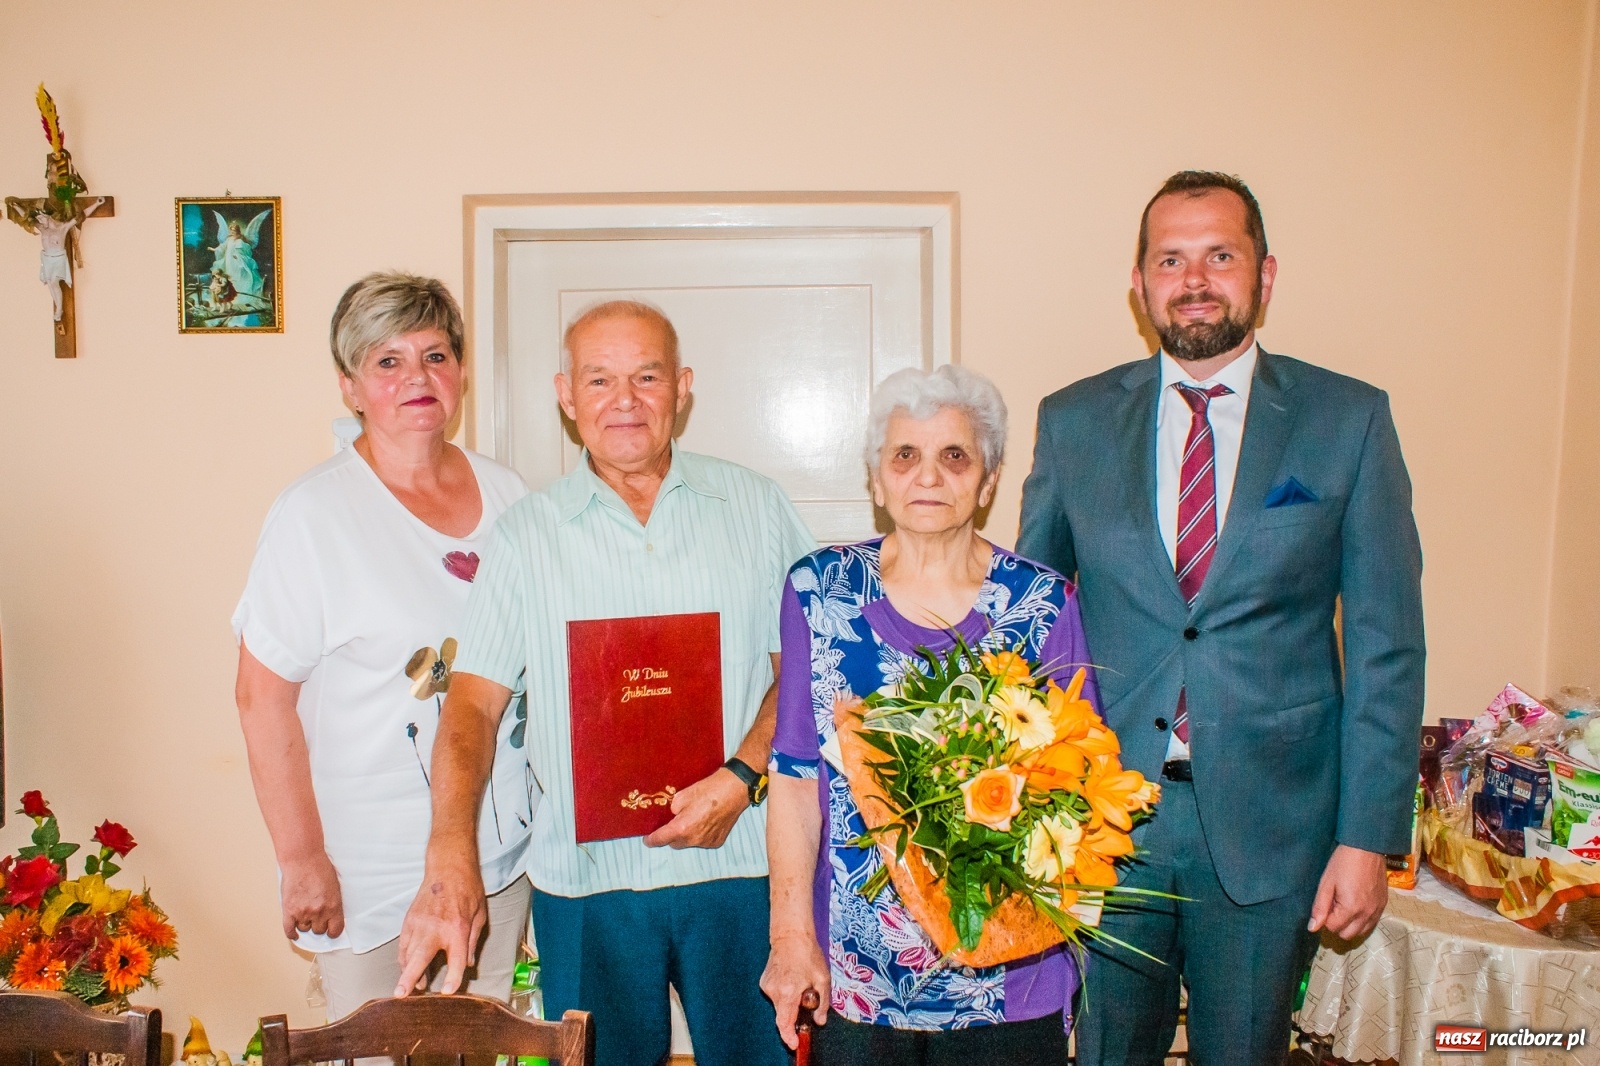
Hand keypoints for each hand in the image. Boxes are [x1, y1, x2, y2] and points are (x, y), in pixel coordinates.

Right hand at [279, 853, 344, 940]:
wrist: (303, 860)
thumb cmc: (320, 868)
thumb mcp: (335, 886)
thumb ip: (334, 903)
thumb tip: (332, 915)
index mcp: (333, 906)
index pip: (335, 930)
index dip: (333, 931)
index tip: (331, 930)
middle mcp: (319, 912)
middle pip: (319, 930)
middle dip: (318, 924)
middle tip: (316, 916)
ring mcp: (303, 912)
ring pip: (305, 928)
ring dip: (305, 923)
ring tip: (305, 913)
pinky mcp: (289, 910)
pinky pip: (289, 929)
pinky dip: (291, 933)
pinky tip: (294, 933)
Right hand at [393, 853, 485, 995]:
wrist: (449, 868)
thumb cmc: (468, 890)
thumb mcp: (480, 916)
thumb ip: (472, 942)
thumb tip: (468, 964)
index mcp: (458, 929)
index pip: (456, 960)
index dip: (453, 978)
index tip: (447, 992)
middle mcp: (436, 929)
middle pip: (419, 959)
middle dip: (409, 979)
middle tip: (401, 995)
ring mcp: (420, 924)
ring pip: (407, 954)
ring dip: (407, 972)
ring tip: (407, 988)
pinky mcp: (410, 919)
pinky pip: (403, 944)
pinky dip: (403, 957)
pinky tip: (406, 966)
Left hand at [643, 767, 748, 848]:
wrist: (734, 789)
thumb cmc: (708, 789)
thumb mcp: (683, 795)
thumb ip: (673, 809)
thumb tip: (672, 815)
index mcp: (682, 828)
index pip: (661, 839)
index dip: (651, 840)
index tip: (647, 840)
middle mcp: (693, 839)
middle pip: (675, 843)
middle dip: (670, 836)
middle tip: (672, 823)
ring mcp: (706, 842)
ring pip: (689, 843)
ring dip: (687, 835)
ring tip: (693, 819)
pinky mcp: (717, 841)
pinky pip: (702, 841)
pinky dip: (700, 835)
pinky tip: (706, 822)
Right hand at [760, 934, 829, 1049]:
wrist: (790, 935)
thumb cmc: (808, 954)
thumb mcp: (822, 978)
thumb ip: (822, 1003)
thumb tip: (819, 1021)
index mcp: (788, 992)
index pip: (784, 1023)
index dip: (789, 1037)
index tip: (794, 1044)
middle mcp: (774, 991)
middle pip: (783, 1015)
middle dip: (795, 1014)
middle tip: (808, 1000)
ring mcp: (767, 986)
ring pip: (781, 1005)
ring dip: (791, 1001)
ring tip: (801, 982)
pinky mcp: (765, 981)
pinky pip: (777, 995)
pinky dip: (785, 993)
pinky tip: (792, 978)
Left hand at [1308, 844, 1388, 939]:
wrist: (1367, 848)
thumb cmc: (1343, 863)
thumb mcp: (1326, 883)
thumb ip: (1320, 908)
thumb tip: (1313, 928)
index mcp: (1351, 909)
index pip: (1333, 928)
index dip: (1325, 917)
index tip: (1326, 902)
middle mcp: (1367, 914)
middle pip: (1347, 935)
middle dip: (1337, 924)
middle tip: (1334, 905)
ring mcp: (1377, 911)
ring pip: (1361, 932)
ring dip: (1350, 924)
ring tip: (1345, 905)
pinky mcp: (1384, 905)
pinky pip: (1372, 923)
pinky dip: (1362, 920)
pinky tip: (1356, 904)